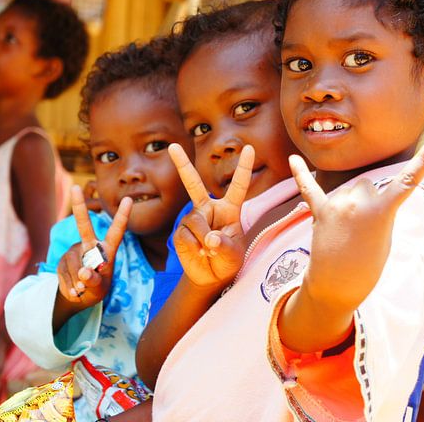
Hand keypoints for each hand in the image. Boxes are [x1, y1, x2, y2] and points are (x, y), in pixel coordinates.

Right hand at [56, 185, 131, 308]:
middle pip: (84, 225)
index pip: (116, 231)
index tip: (129, 199)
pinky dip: (69, 287)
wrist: (79, 297)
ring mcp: (74, 252)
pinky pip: (64, 274)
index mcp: (106, 249)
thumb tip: (83, 271)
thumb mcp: (100, 289)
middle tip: (75, 187)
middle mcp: (89, 246)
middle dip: (79, 206)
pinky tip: (74, 290)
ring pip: (73, 264)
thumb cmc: (96, 289)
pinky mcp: (62, 260)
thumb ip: (95, 281)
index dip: (123, 216)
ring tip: (82, 290)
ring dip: (77, 283)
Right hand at [167, 143, 253, 288]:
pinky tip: (199, 253)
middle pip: (193, 183)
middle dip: (182, 164)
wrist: (210, 276)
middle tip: (172, 146)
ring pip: (195, 221)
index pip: (238, 185)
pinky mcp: (180, 232)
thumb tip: (209, 238)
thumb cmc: (227, 262)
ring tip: (210, 252)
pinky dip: (194, 247)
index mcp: (229, 209)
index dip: (244, 167)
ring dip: (204, 239)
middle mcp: (208, 208)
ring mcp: (192, 218)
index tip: (251, 148)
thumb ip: (226, 246)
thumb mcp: (234, 256)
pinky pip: (186, 235)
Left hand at [290, 139, 423, 313]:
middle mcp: (357, 202)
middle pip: (368, 185)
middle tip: (365, 228)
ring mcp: (336, 206)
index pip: (407, 183)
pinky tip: (293, 158)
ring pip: (349, 189)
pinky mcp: (319, 213)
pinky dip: (301, 174)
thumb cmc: (367, 266)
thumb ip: (378, 210)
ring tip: (347, 230)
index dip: (423, 163)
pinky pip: (309, 188)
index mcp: (381, 211)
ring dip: (350, 202)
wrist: (336, 287)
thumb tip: (363, 194)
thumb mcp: (384, 237)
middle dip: (369, 200)